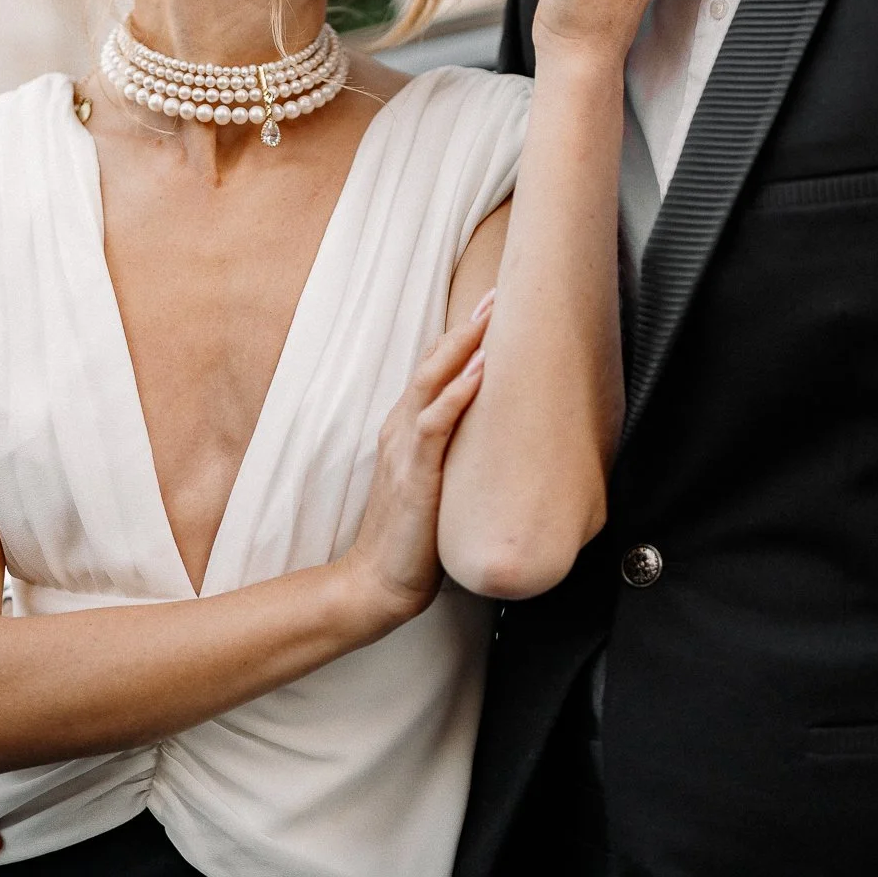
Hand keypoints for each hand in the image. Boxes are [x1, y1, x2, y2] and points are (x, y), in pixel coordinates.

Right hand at [340, 298, 493, 627]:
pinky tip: (481, 371)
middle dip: (467, 326)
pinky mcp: (414, 475)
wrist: (378, 583)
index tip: (494, 306)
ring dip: (464, 346)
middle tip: (500, 293)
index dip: (461, 334)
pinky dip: (458, 393)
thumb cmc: (413, 537)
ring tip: (493, 317)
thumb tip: (498, 433)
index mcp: (406, 427)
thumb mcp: (436, 480)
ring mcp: (404, 449)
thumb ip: (453, 451)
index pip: (434, 367)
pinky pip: (435, 425)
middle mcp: (401, 428)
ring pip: (432, 381)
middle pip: (434, 362)